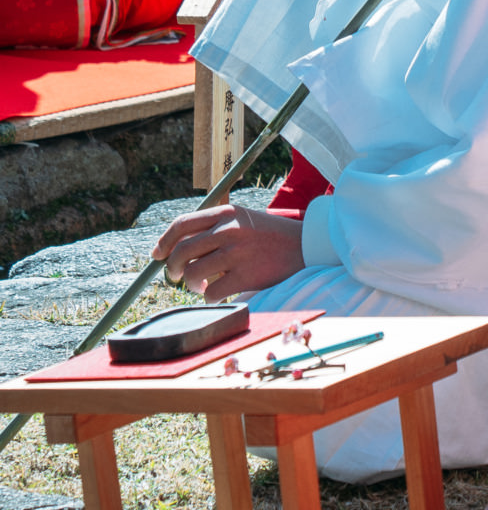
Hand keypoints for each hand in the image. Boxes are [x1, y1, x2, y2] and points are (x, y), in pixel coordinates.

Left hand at [153, 205, 305, 301]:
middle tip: (179, 277)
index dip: (164, 242)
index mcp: (227, 212)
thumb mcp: (243, 221)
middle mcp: (230, 229)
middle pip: (182, 252)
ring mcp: (238, 252)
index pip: (181, 224)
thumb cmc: (269, 237)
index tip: (157, 255)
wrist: (307, 247)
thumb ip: (213, 229)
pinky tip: (220, 292)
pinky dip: (209, 297)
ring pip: (193, 274)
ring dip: (192, 284)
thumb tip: (173, 249)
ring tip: (203, 285)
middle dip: (173, 269)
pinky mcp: (247, 274)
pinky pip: (211, 293)